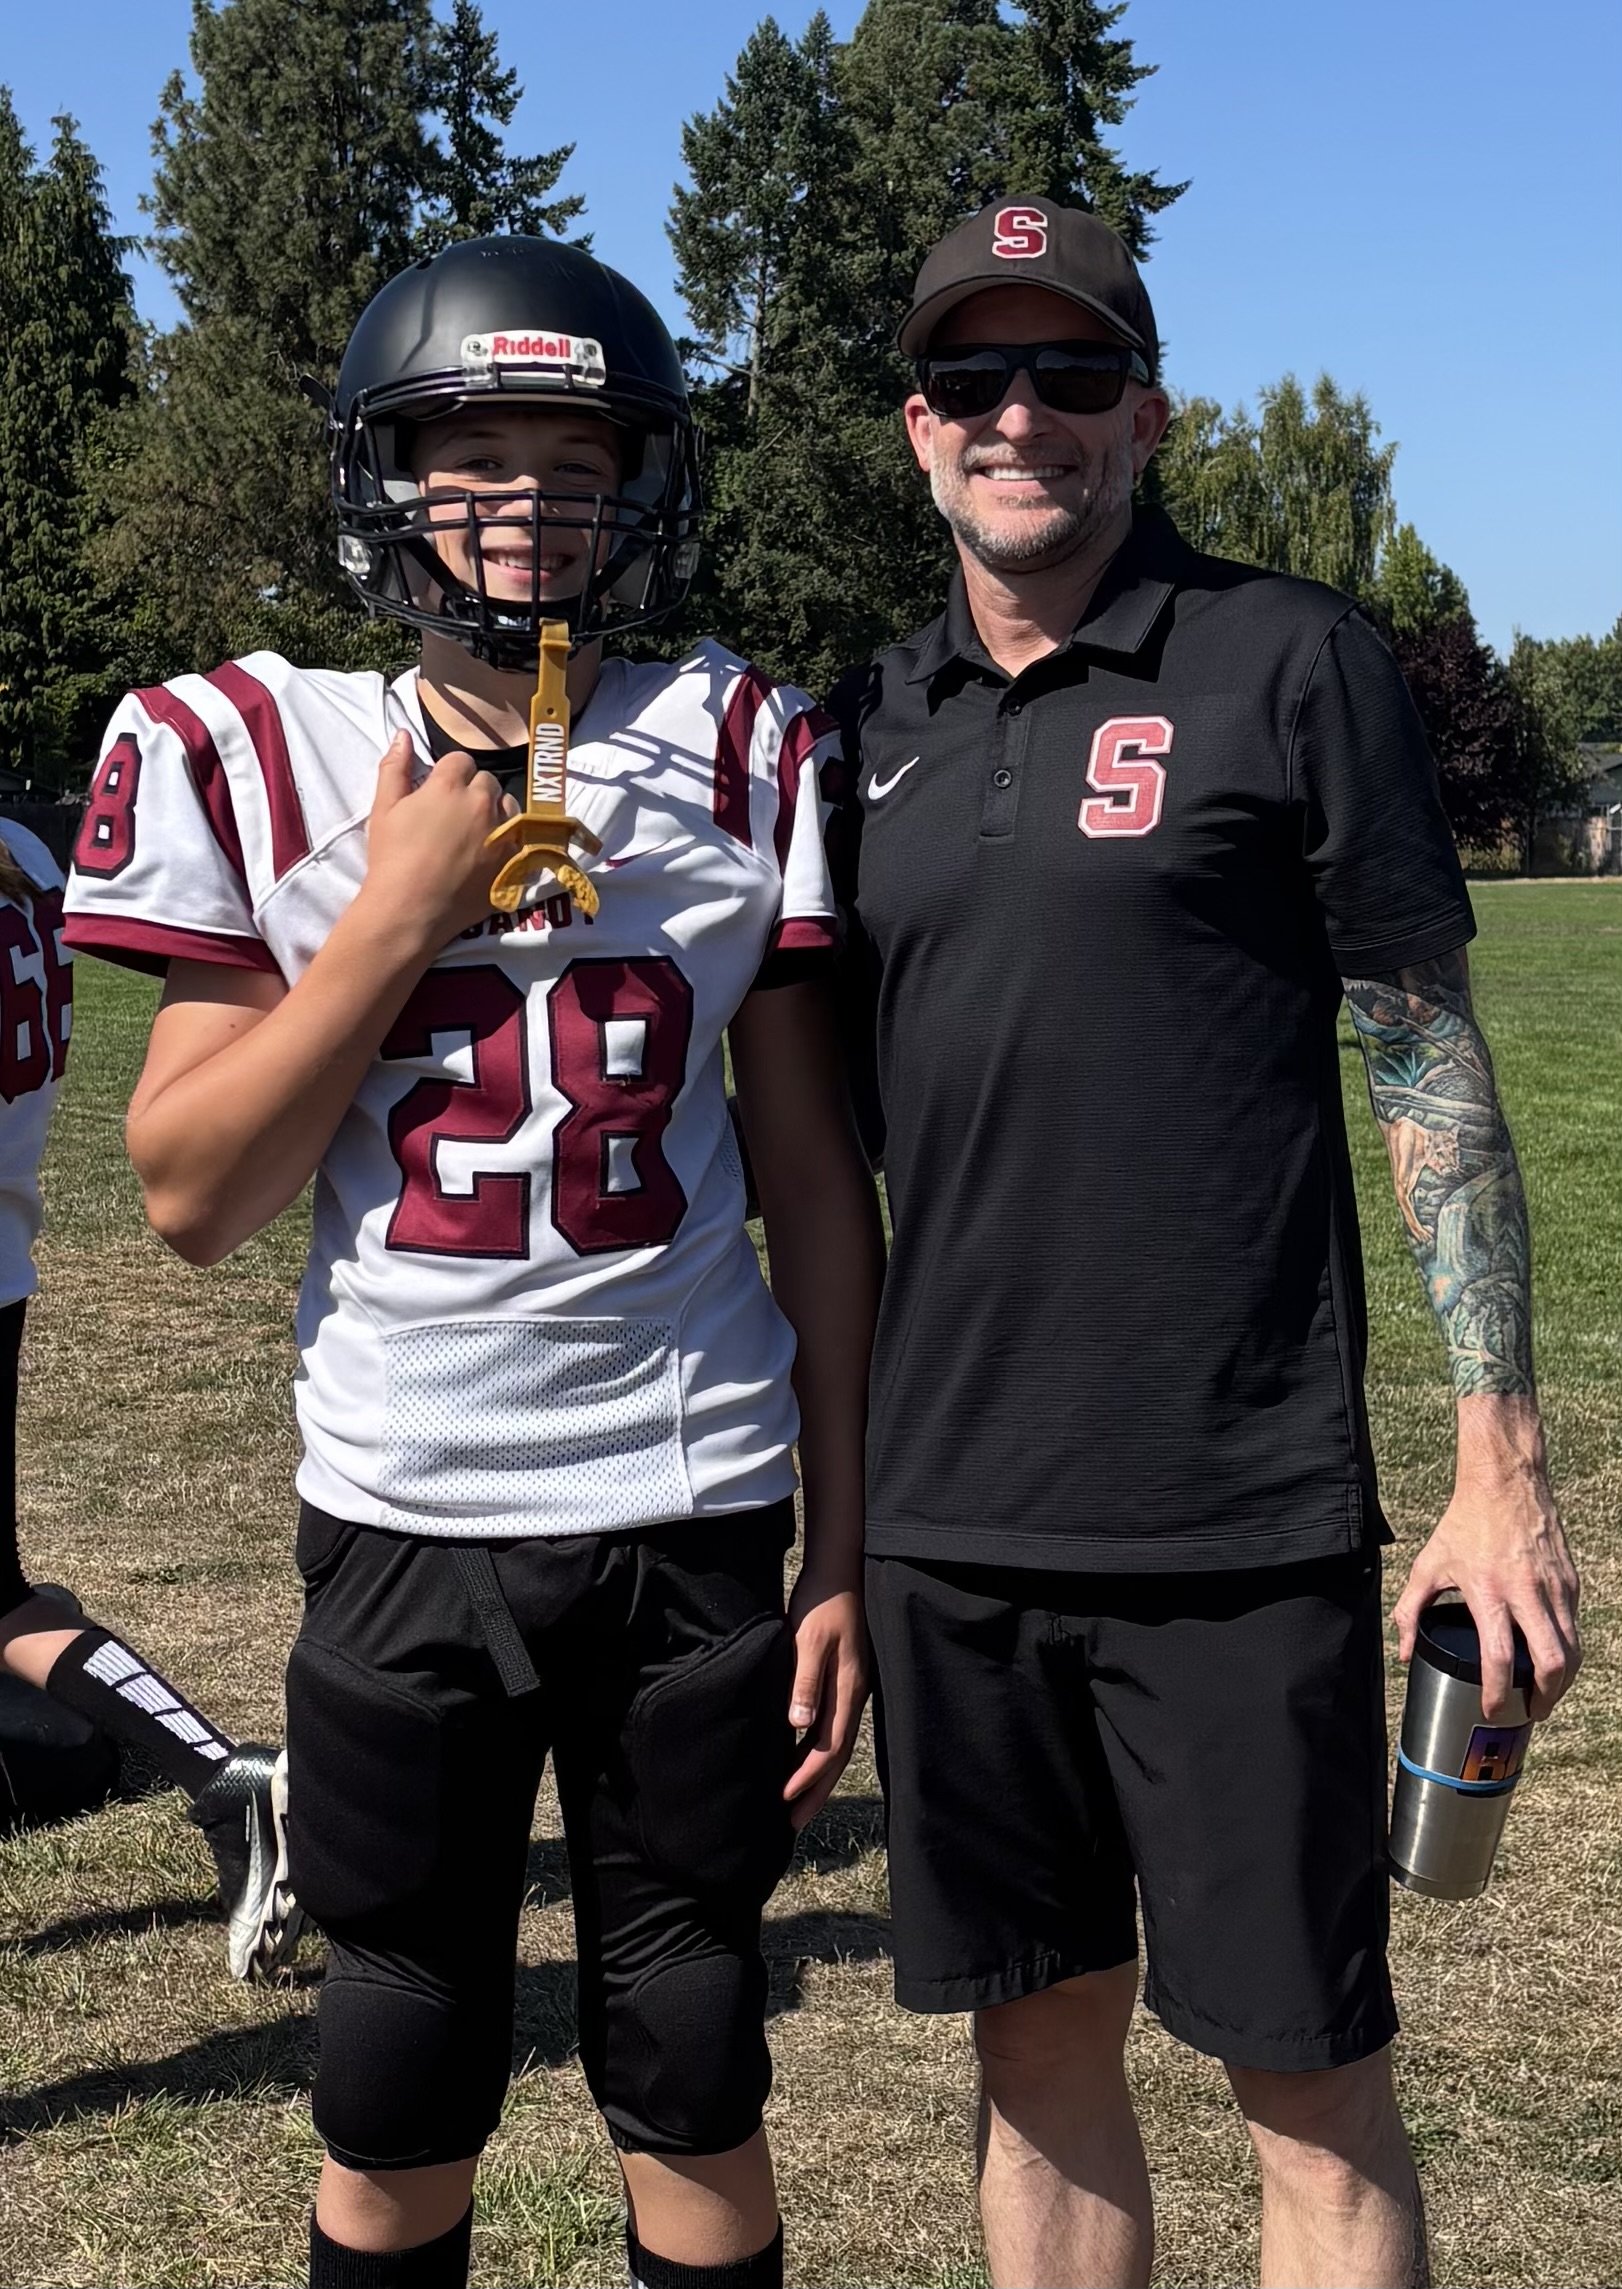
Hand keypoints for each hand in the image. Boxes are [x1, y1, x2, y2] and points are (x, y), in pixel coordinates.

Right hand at [360, 731, 516, 943]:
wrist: (410, 910)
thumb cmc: (392, 859)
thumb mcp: (383, 808)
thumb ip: (395, 767)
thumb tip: (404, 734)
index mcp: (448, 785)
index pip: (461, 760)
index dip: (450, 775)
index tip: (440, 792)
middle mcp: (481, 803)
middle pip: (487, 781)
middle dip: (474, 791)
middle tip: (455, 816)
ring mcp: (503, 832)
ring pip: (510, 806)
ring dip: (496, 812)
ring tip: (475, 834)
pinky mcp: (514, 860)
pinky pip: (522, 837)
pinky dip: (510, 840)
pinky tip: (490, 854)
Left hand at [783, 1572, 868, 1831]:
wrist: (841, 1569)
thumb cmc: (822, 1602)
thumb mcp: (807, 1639)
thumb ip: (804, 1682)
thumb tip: (798, 1726)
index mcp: (847, 1689)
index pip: (827, 1747)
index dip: (807, 1778)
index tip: (783, 1801)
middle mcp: (854, 1695)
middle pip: (836, 1755)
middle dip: (815, 1791)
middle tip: (792, 1823)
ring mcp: (853, 1688)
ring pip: (836, 1743)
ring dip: (818, 1776)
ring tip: (797, 1802)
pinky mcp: (847, 1680)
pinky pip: (834, 1726)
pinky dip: (819, 1750)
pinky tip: (803, 1755)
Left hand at [1394, 1421, 1579, 1721]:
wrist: (1504, 1482)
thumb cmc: (1464, 1523)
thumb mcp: (1428, 1565)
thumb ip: (1411, 1611)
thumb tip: (1404, 1653)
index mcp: (1489, 1591)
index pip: (1499, 1657)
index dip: (1499, 1692)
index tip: (1494, 1711)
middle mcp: (1527, 1593)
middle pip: (1551, 1662)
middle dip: (1545, 1698)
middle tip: (1531, 1712)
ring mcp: (1554, 1587)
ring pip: (1572, 1649)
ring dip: (1562, 1680)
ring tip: (1544, 1694)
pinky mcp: (1570, 1580)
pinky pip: (1574, 1626)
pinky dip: (1567, 1649)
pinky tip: (1552, 1659)